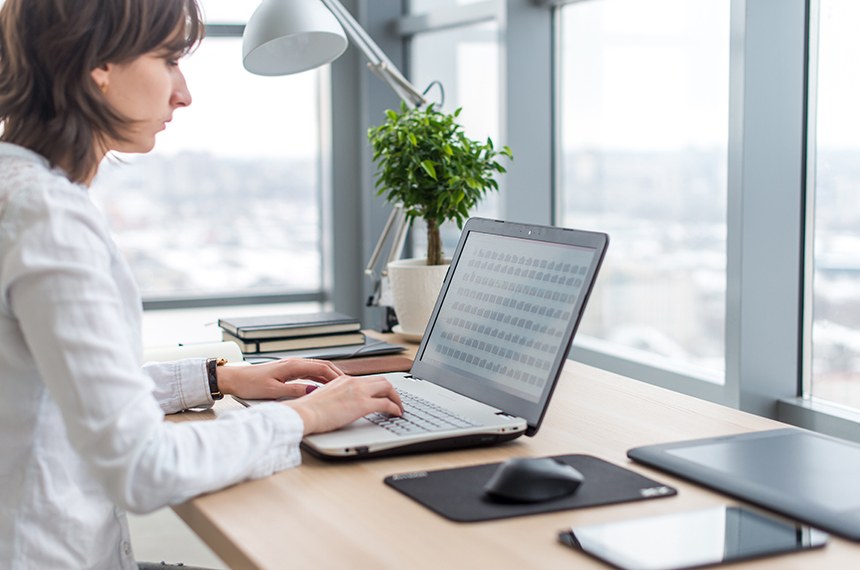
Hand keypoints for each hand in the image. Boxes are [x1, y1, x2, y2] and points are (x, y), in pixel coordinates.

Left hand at [216, 358, 343, 399]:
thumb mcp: (273, 391)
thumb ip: (294, 391)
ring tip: (340, 387)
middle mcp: (294, 363)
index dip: (336, 376)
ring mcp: (291, 366)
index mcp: (293, 365)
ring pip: (316, 369)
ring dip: (329, 376)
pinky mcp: (287, 371)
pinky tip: (322, 386)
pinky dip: (319, 378)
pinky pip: (309, 372)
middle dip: (337, 375)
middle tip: (350, 385)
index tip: (347, 385)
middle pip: (322, 366)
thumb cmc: (249, 383)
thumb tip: (312, 392)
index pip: (322, 368)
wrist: (234, 379)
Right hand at [284, 375, 402, 434]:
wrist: (304, 414)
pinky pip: (386, 403)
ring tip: (399, 408)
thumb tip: (341, 405)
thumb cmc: (309, 411)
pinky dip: (395, 408)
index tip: (383, 395)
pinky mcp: (362, 404)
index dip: (379, 387)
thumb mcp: (324, 398)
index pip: (368, 380)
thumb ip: (336, 397)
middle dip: (391, 391)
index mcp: (343, 380)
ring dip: (396, 398)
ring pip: (387, 387)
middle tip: (395, 401)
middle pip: (381, 380)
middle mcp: (353, 382)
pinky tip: (396, 414)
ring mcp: (359, 391)